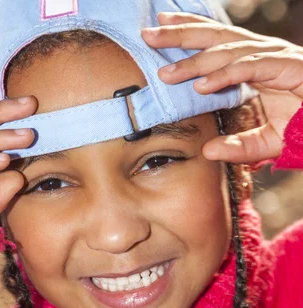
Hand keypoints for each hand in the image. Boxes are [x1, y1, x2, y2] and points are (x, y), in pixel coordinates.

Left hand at [141, 13, 302, 163]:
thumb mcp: (267, 141)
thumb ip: (239, 147)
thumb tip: (207, 152)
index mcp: (255, 62)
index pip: (216, 42)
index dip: (189, 32)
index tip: (159, 29)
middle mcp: (262, 55)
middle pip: (215, 38)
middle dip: (180, 34)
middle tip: (148, 32)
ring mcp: (275, 59)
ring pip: (228, 51)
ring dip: (194, 60)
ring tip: (165, 71)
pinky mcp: (287, 69)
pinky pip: (250, 68)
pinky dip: (225, 75)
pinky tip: (202, 85)